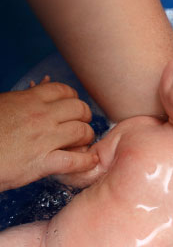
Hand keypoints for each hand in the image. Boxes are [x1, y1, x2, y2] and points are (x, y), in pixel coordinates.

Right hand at [0, 77, 97, 191]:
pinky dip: (86, 162)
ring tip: (83, 142)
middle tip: (81, 124)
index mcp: (29, 100)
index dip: (73, 99)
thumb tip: (40, 84)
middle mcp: (40, 116)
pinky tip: (91, 161)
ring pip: (81, 131)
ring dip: (87, 137)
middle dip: (85, 116)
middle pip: (79, 109)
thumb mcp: (3, 103)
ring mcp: (43, 139)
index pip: (64, 91)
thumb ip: (24, 97)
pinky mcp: (41, 163)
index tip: (72, 107)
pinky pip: (74, 160)